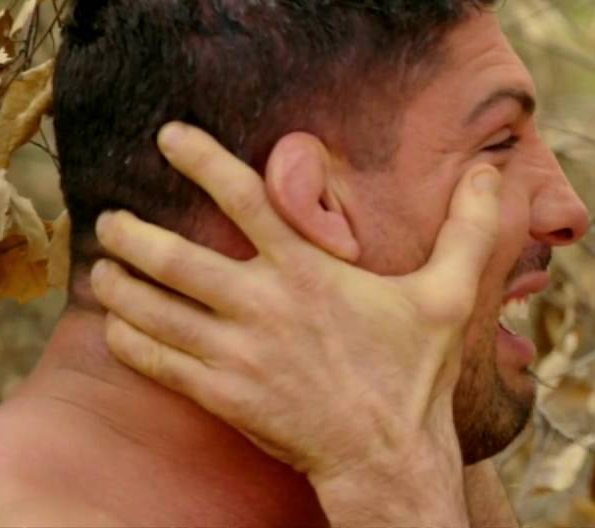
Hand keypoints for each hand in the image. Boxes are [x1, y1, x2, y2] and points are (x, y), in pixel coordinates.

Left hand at [91, 122, 499, 523]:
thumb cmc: (416, 374)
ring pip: (155, 310)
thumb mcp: (449, 296)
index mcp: (311, 272)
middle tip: (111, 218)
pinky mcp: (224, 396)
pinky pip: (158, 363)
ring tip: (102, 266)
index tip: (169, 136)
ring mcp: (238, 354)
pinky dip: (129, 341)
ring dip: (120, 285)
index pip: (246, 200)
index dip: (202, 160)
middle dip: (133, 233)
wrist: (388, 457)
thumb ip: (468, 230)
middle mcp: (264, 306)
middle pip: (176, 258)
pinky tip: (116, 329)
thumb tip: (492, 172)